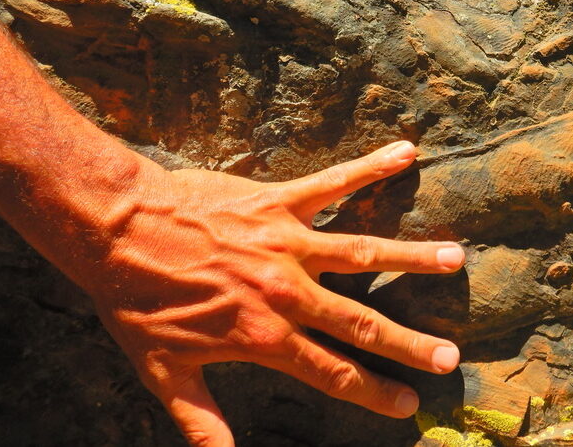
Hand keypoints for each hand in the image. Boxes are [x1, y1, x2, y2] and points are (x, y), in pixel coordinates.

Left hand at [89, 141, 463, 445]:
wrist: (117, 230)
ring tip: (455, 256)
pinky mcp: (278, 202)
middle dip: (409, 342)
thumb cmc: (138, 302)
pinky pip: (333, 183)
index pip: (334, 373)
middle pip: (363, 322)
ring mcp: (288, 243)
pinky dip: (370, 168)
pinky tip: (406, 153)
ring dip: (412, 256)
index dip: (375, 393)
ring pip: (364, 252)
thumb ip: (203, 423)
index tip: (409, 405)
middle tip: (451, 354)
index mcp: (266, 337)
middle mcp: (288, 292)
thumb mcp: (165, 373)